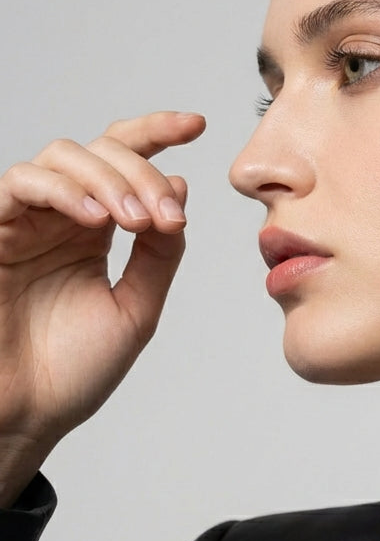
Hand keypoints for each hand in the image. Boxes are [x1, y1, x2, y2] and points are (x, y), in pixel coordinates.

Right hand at [0, 112, 205, 503]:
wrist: (27, 415)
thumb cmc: (74, 370)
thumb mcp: (138, 306)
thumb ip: (161, 251)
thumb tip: (180, 187)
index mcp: (97, 230)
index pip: (125, 161)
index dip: (157, 132)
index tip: (197, 125)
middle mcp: (62, 217)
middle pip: (101, 150)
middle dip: (143, 173)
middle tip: (166, 216)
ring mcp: (26, 222)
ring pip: (64, 156)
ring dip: (110, 179)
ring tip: (137, 220)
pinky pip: (21, 184)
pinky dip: (64, 190)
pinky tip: (96, 217)